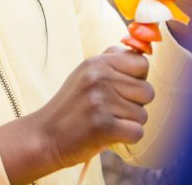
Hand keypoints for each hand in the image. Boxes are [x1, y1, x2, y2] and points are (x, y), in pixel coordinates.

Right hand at [0, 48, 153, 183]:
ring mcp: (100, 101)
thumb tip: (141, 52)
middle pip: (147, 91)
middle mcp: (99, 78)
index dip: (138, 79)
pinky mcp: (103, 125)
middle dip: (135, 105)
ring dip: (129, 123)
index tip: (122, 89)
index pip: (142, 64)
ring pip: (143, 115)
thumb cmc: (71, 107)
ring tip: (105, 121)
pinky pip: (137, 133)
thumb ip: (111, 62)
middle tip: (111, 110)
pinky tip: (107, 134)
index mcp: (96, 63)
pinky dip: (126, 138)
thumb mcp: (85, 74)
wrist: (44, 136)